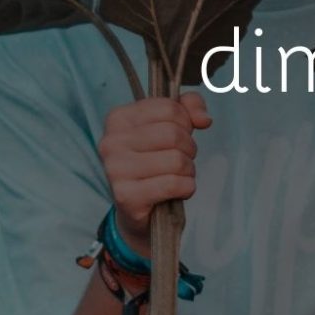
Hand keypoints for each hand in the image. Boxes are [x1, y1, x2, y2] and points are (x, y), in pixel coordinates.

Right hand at [100, 93, 211, 247]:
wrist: (137, 207)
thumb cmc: (154, 160)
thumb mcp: (171, 125)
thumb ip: (189, 107)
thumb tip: (204, 119)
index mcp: (118, 118)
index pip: (169, 108)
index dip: (185, 122)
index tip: (179, 134)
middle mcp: (111, 142)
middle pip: (173, 134)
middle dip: (188, 148)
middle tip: (180, 159)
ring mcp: (115, 169)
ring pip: (176, 160)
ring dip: (187, 170)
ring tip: (177, 175)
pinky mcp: (126, 195)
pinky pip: (173, 184)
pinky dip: (186, 188)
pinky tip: (176, 190)